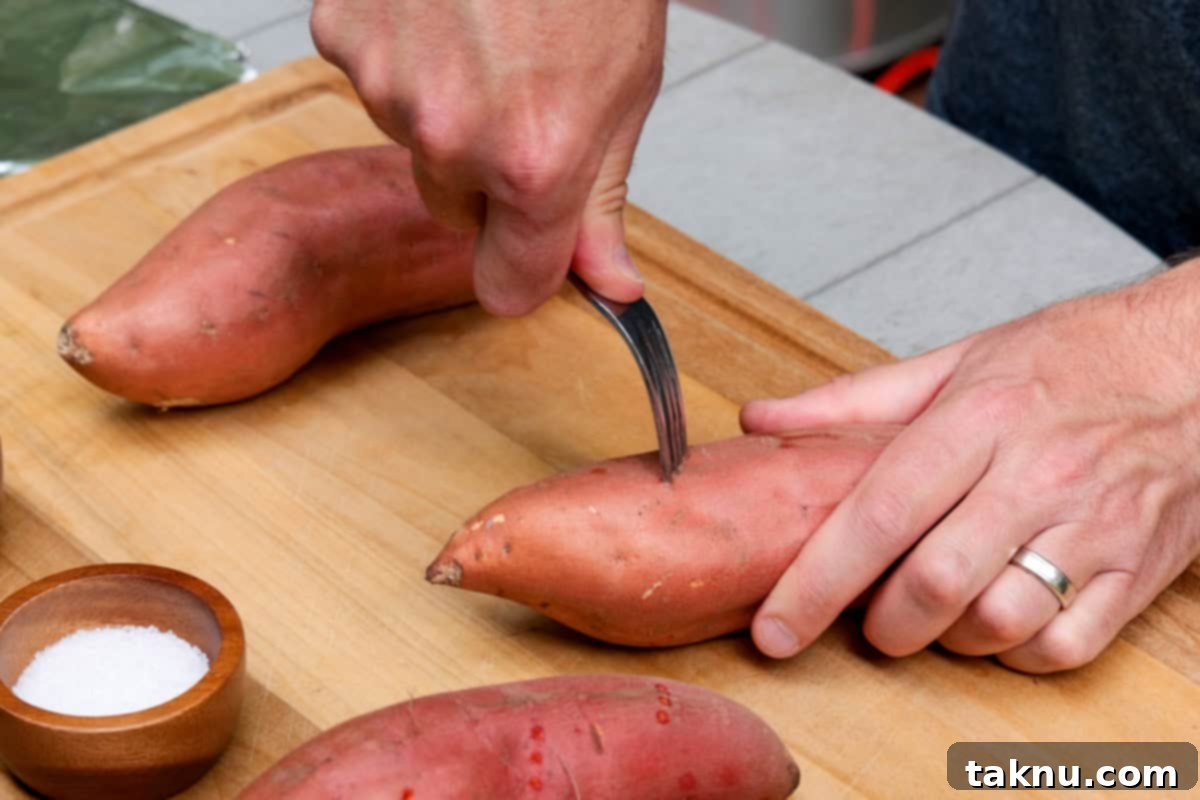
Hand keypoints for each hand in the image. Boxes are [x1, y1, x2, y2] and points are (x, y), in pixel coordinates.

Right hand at [311, 0, 666, 314]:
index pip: (509, 287)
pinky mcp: (341, 35)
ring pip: (411, 145)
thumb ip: (601, 202)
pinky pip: (373, 82)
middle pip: (457, 215)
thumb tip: (610, 285)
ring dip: (443, 111)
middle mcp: (450, 138)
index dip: (525, 268)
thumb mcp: (624, 92)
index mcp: (535, 162)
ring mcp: (386, 85)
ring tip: (486, 35)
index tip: (534, 246)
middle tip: (523, 95)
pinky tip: (441, 13)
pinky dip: (402, 59)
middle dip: (487, 178)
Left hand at [742, 259, 1199, 672]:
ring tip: (935, 611)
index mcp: (980, 417)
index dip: (817, 582)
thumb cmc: (1067, 360)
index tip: (776, 628)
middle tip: (866, 618)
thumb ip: (851, 401)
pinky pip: (1064, 646)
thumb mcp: (954, 362)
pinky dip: (1016, 652)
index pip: (879, 513)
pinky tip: (999, 617)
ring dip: (948, 638)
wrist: (1194, 360)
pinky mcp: (1138, 569)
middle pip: (935, 584)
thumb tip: (760, 419)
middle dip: (881, 624)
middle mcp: (1038, 474)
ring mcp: (1097, 526)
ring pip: (999, 623)